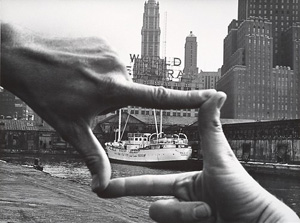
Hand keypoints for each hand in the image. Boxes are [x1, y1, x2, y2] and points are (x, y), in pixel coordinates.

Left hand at [1, 23, 215, 192]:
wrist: (23, 56)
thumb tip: (103, 185)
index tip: (212, 95)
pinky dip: (99, 70)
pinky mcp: (102, 40)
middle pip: (127, 92)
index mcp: (114, 90)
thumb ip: (93, 157)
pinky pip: (108, 61)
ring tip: (81, 83)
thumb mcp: (71, 129)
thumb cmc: (47, 93)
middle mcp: (118, 67)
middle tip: (86, 97)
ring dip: (104, 84)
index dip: (189, 99)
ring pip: (117, 76)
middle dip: (112, 100)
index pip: (161, 97)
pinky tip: (79, 70)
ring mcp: (110, 50)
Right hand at [100, 92, 299, 221]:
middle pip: (154, 204)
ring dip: (185, 213)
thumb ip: (209, 128)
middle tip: (121, 193)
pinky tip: (207, 219)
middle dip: (145, 197)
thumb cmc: (243, 191)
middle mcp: (183, 203)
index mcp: (186, 184)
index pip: (152, 183)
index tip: (109, 185)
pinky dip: (187, 220)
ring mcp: (185, 219)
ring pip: (162, 215)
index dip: (128, 184)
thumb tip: (215, 94)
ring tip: (209, 211)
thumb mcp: (220, 157)